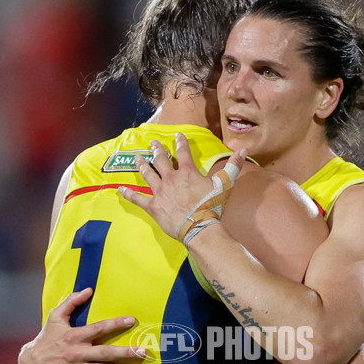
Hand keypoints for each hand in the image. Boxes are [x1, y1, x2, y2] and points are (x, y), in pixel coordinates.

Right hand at [19, 288, 145, 363]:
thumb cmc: (46, 338)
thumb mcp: (55, 317)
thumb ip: (71, 301)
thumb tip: (89, 289)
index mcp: (74, 336)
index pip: (98, 328)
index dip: (114, 324)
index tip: (132, 320)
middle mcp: (77, 353)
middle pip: (105, 353)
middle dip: (125, 352)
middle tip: (144, 352)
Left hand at [119, 133, 245, 239]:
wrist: (199, 227)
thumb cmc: (212, 207)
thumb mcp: (225, 185)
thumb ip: (233, 166)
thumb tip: (244, 150)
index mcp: (187, 172)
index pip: (183, 152)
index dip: (180, 143)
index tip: (177, 136)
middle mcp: (171, 178)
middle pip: (161, 160)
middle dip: (156, 150)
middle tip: (152, 143)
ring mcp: (160, 191)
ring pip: (148, 174)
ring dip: (142, 164)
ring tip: (138, 157)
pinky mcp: (153, 206)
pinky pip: (137, 198)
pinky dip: (128, 194)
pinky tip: (120, 189)